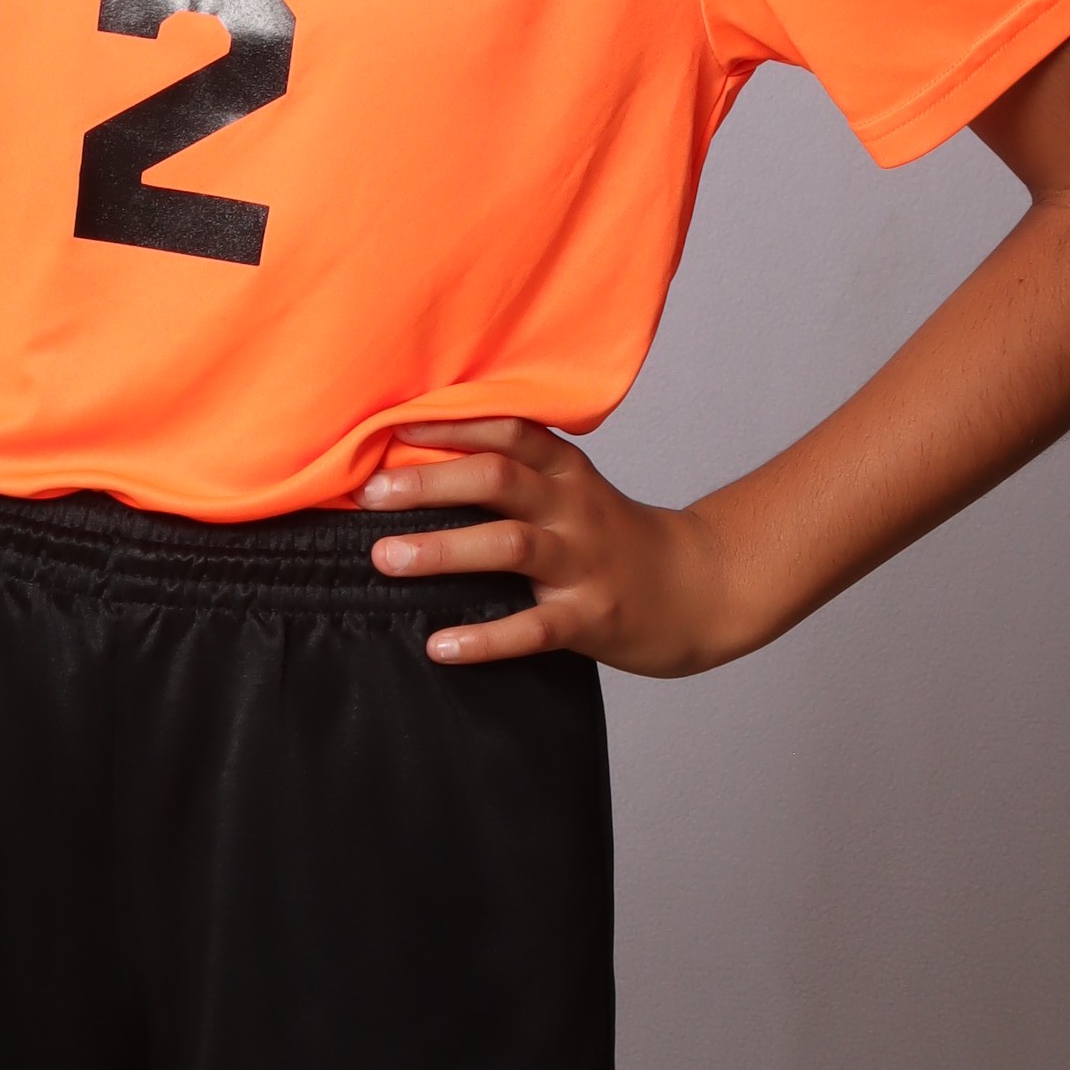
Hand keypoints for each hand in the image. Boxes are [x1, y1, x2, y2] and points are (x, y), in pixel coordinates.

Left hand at [362, 420, 750, 675]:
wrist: (699, 589)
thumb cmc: (615, 540)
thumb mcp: (575, 493)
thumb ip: (516, 476)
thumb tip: (416, 469)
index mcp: (567, 472)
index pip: (508, 432)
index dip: (449, 424)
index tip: (389, 425)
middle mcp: (574, 509)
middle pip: (499, 479)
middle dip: (430, 483)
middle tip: (370, 494)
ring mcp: (584, 564)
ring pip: (511, 546)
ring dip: (444, 550)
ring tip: (386, 558)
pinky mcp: (592, 618)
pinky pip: (533, 628)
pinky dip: (484, 638)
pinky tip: (440, 644)